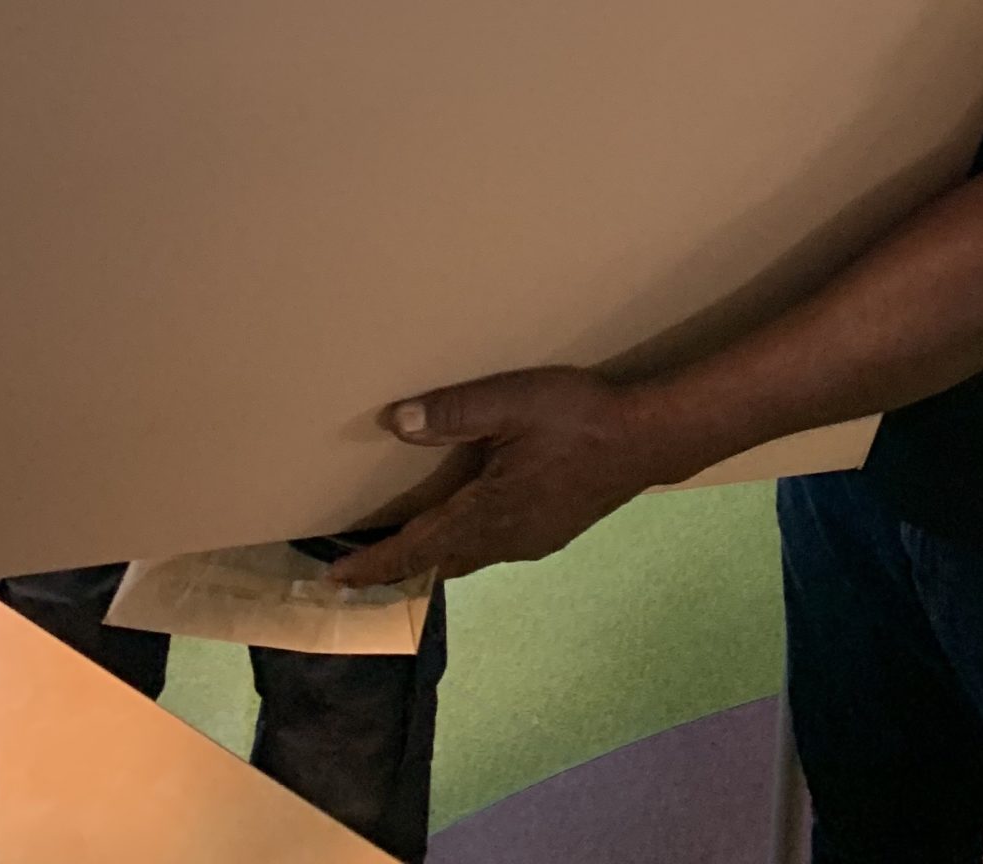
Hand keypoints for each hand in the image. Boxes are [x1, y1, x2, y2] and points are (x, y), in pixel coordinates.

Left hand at [328, 368, 668, 587]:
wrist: (647, 440)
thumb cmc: (578, 418)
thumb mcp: (512, 401)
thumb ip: (454, 413)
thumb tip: (394, 422)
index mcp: (487, 512)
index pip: (417, 547)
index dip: (375, 565)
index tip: (335, 581)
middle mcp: (504, 540)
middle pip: (438, 564)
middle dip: (396, 572)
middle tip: (357, 575)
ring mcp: (531, 541)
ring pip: (467, 559)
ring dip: (431, 559)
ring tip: (403, 553)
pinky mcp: (550, 532)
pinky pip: (492, 549)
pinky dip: (462, 547)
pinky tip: (465, 528)